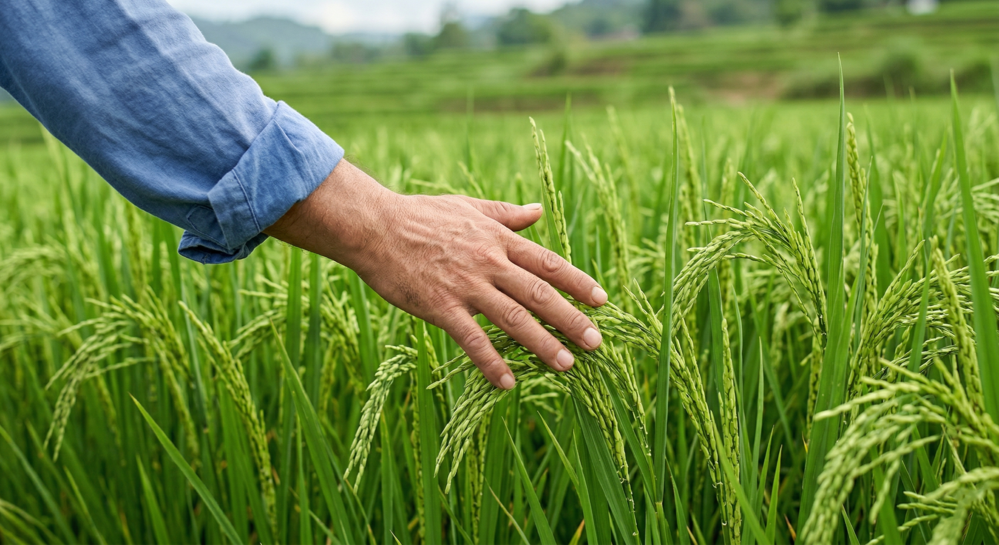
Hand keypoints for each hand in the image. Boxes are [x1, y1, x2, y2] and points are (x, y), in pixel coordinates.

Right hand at [264, 159, 607, 389]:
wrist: (375, 227)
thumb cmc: (421, 215)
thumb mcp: (469, 207)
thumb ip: (506, 214)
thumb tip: (538, 210)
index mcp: (497, 239)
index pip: (547, 263)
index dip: (577, 282)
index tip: (602, 300)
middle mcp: (488, 263)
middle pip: (539, 293)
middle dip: (570, 319)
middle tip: (596, 342)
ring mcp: (465, 286)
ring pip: (512, 317)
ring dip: (542, 343)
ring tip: (566, 365)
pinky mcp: (440, 306)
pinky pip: (471, 339)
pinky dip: (491, 362)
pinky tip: (508, 382)